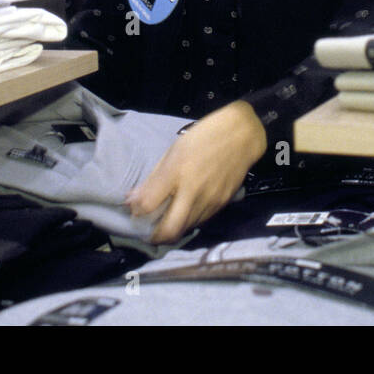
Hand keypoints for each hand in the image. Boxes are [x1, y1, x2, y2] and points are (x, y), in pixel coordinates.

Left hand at [126, 100, 267, 243]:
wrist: (242, 136)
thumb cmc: (203, 138)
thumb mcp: (173, 152)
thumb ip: (153, 179)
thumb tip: (132, 200)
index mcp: (176, 172)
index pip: (148, 205)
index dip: (136, 211)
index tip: (134, 210)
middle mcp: (193, 191)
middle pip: (169, 231)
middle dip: (155, 237)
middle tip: (148, 231)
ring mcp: (209, 201)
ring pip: (185, 230)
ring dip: (172, 231)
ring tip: (166, 220)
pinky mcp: (221, 205)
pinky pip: (199, 222)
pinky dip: (188, 222)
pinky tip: (185, 211)